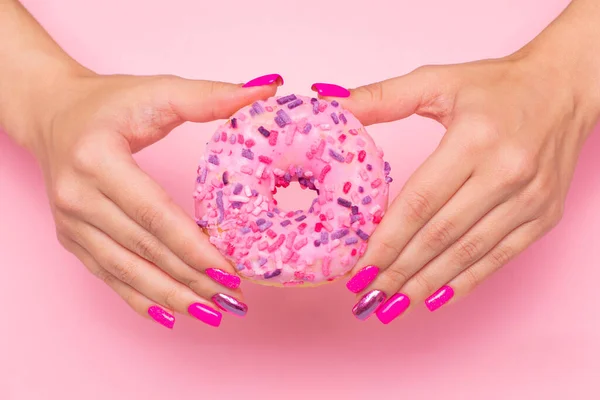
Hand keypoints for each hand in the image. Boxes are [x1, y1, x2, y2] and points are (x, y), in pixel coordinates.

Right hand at [26, 71, 280, 327]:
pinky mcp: (71, 238)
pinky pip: (108, 277)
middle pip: (145, 250)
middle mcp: (76, 197)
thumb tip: (266, 88)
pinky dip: (141, 299)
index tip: (231, 272)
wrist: (53, 114)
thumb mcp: (158, 91)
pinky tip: (171, 314)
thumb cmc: (109, 103)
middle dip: (193, 279)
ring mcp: (70, 223)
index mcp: (97, 159)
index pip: (154, 215)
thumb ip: (210, 96)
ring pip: (127, 272)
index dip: (194, 248)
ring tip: (213, 313)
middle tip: (234, 300)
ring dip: (172, 297)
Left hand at [314, 51, 598, 322]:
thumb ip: (381, 97)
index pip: (420, 202)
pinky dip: (465, 282)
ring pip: (467, 253)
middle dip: (398, 271)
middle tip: (366, 296)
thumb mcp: (437, 80)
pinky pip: (499, 257)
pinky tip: (435, 298)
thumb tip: (330, 104)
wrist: (565, 89)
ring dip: (426, 284)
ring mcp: (529, 199)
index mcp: (474, 139)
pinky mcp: (544, 216)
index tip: (358, 267)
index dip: (386, 240)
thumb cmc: (496, 86)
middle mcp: (506, 172)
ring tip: (392, 305)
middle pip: (439, 235)